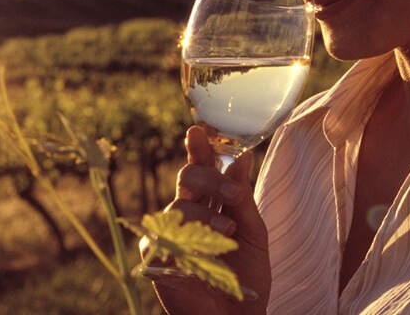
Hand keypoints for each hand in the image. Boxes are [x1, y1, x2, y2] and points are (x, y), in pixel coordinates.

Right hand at [153, 125, 271, 314]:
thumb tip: (241, 158)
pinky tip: (205, 250)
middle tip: (232, 196)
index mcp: (210, 204)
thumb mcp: (253, 233)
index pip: (201, 169)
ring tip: (227, 233)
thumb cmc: (247, 277)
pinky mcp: (156, 256)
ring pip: (180, 205)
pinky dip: (189, 238)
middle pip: (188, 179)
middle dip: (209, 179)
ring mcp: (169, 233)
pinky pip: (166, 235)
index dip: (199, 150)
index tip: (198, 131)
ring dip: (206, 215)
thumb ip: (243, 198)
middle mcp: (186, 214)